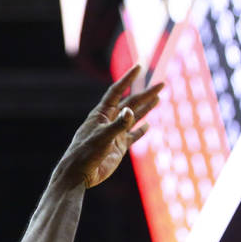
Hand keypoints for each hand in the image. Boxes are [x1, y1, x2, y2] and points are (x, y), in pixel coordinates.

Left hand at [57, 65, 163, 188]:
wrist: (79, 174)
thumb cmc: (85, 153)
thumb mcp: (102, 137)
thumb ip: (117, 124)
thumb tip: (131, 111)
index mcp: (101, 114)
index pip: (116, 91)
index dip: (128, 79)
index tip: (139, 67)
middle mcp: (109, 121)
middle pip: (130, 103)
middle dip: (145, 94)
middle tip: (161, 84)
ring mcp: (115, 134)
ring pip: (134, 118)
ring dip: (146, 108)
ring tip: (158, 98)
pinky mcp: (118, 147)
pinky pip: (132, 136)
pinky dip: (141, 130)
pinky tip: (148, 124)